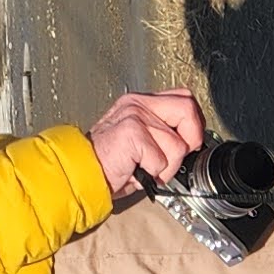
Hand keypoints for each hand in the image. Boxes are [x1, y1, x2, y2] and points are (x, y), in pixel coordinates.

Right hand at [87, 90, 207, 200]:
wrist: (79, 174)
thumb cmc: (107, 162)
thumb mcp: (138, 138)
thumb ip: (160, 129)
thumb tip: (192, 139)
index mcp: (140, 102)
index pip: (184, 98)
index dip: (193, 123)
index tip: (187, 142)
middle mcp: (137, 104)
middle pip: (188, 109)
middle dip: (188, 140)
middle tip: (169, 157)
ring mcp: (134, 115)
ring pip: (177, 145)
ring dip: (164, 168)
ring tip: (143, 168)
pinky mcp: (131, 131)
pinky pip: (160, 160)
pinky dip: (151, 174)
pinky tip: (134, 170)